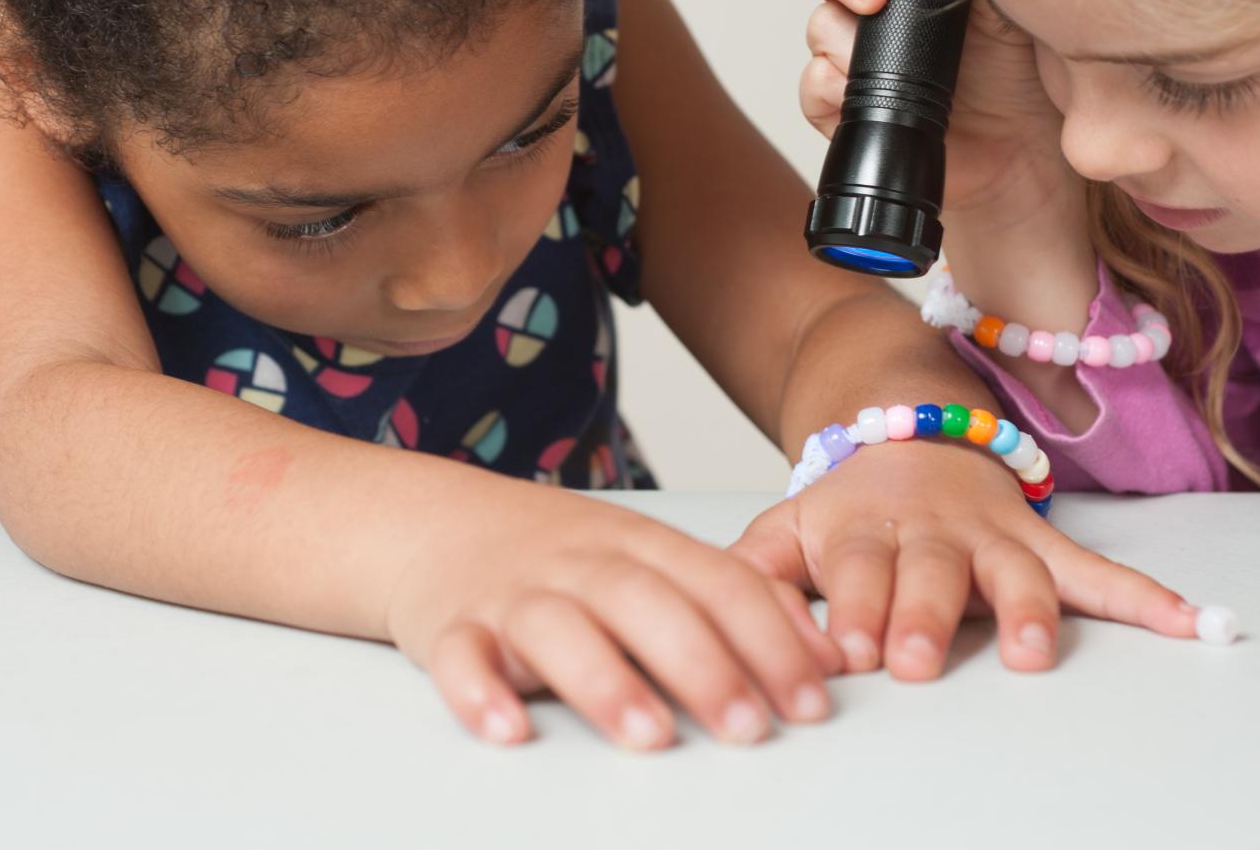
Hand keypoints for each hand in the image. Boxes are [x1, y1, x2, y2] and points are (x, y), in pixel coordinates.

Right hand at [385, 479, 843, 748]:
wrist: (434, 523)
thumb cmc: (563, 556)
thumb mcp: (652, 558)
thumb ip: (734, 598)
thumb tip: (825, 656)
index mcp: (640, 543)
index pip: (717, 581)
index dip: (771, 639)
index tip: (811, 703)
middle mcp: (581, 562)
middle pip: (645, 600)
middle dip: (704, 664)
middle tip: (750, 728)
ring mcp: (514, 593)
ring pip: (558, 625)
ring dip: (605, 679)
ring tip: (650, 735)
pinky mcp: (451, 627)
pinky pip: (459, 656)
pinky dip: (478, 691)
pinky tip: (509, 729)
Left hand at [730, 441, 1196, 676]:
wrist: (900, 426)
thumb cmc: (845, 509)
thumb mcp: (786, 528)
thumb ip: (757, 574)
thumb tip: (736, 632)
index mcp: (863, 528)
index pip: (856, 571)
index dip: (852, 608)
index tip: (846, 650)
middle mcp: (931, 531)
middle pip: (930, 573)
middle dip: (924, 616)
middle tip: (913, 660)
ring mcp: (992, 534)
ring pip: (1014, 571)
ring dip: (1026, 612)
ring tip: (1034, 656)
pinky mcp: (1039, 542)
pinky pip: (1095, 569)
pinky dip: (1145, 597)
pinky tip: (1192, 624)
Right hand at [800, 0, 1075, 224]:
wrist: (1024, 151)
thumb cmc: (1024, 74)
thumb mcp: (1013, 5)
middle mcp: (878, 5)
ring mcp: (858, 54)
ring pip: (818, 24)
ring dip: (841, 35)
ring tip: (876, 54)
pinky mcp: (846, 105)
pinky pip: (812, 86)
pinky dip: (827, 84)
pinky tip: (855, 89)